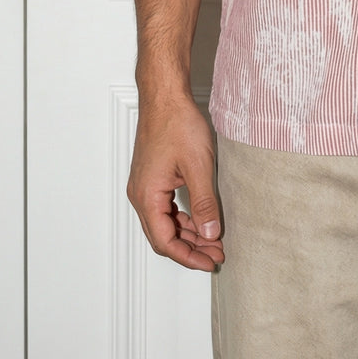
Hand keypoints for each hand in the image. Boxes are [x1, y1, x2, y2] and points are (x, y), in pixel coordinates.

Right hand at [127, 94, 224, 271]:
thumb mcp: (198, 166)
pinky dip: (182, 218)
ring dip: (187, 234)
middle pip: (162, 237)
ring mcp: (145, 186)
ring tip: (212, 239)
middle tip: (216, 253)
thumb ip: (204, 203)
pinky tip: (200, 220)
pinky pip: (165, 208)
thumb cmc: (177, 123)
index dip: (189, 256)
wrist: (165, 96)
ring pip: (164, 223)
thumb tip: (210, 233)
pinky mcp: (152, 178)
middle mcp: (141, 195)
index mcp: (147, 197)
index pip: (165, 242)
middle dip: (190, 249)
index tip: (210, 262)